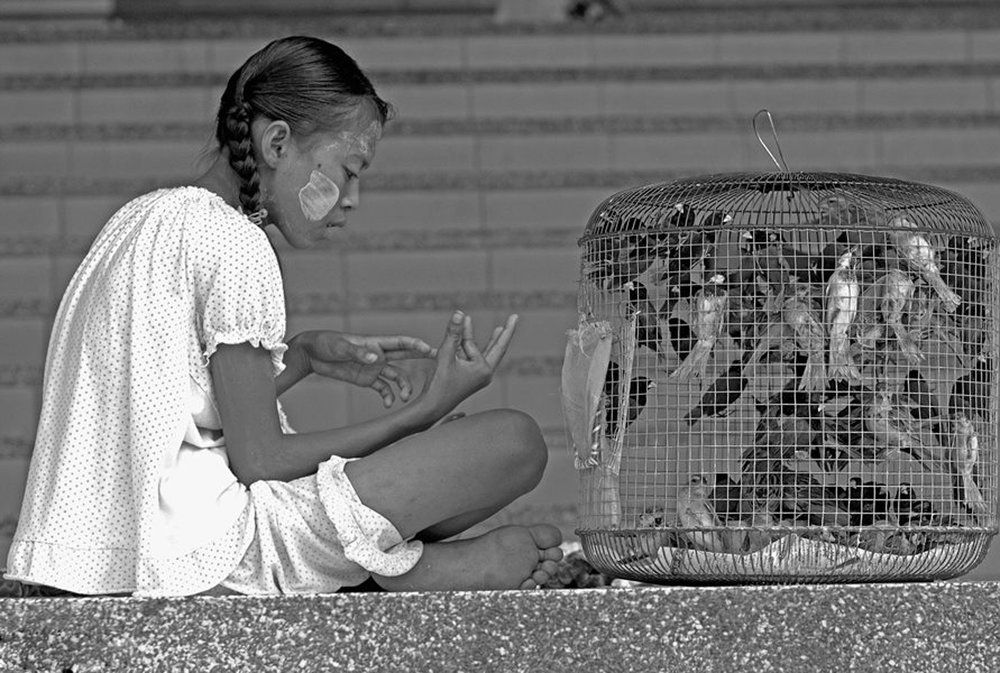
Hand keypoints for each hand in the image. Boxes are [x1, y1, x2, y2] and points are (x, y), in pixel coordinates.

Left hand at [291, 330, 435, 406]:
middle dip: (421, 360)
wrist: (311, 353)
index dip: (416, 345)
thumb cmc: (326, 343)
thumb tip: (377, 358)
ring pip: (396, 376)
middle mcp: (378, 354)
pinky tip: (388, 404)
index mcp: (375, 343)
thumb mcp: (341, 347)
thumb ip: (359, 353)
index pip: (400, 342)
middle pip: (405, 357)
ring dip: (403, 386)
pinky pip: (382, 388)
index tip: (431, 350)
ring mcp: (374, 367)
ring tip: (405, 398)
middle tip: (439, 365)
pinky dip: (387, 396)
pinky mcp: (366, 378)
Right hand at [417, 310, 517, 417]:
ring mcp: (478, 377)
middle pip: (496, 348)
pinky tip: (467, 335)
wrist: (431, 406)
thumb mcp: (445, 354)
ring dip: (482, 338)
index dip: (507, 329)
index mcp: (484, 369)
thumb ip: (453, 333)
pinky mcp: (471, 378)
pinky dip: (468, 346)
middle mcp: (485, 374)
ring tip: (497, 328)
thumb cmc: (439, 382)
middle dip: (503, 333)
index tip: (515, 316)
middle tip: (514, 317)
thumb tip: (460, 313)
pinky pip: (472, 357)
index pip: (492, 344)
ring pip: (482, 352)